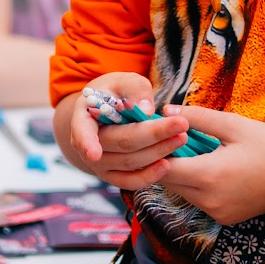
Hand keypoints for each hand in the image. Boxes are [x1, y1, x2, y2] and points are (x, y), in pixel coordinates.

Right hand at [54, 72, 184, 188]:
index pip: (82, 131)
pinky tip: (167, 165)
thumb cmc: (116, 93)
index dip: (87, 143)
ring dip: (158, 151)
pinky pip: (130, 182)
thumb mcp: (124, 81)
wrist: (107, 112)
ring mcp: (99, 164)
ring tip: (182, 138)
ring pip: (129, 163)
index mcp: (83, 117)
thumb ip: (135, 90)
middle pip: (120, 143)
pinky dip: (149, 176)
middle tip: (181, 124)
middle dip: (153, 134)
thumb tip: (146, 111)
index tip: (94, 154)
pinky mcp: (114, 176)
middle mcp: (86, 145)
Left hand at [160, 107, 264, 225]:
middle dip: (165, 161)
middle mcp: (209, 200)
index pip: (163, 168)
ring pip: (182, 192)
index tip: (158, 134)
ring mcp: (217, 213)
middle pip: (168, 183)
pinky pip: (198, 201)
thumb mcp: (234, 125)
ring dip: (180, 174)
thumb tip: (166, 110)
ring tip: (189, 152)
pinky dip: (195, 186)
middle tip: (169, 140)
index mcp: (210, 175)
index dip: (157, 151)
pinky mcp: (224, 218)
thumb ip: (197, 118)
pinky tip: (207, 168)